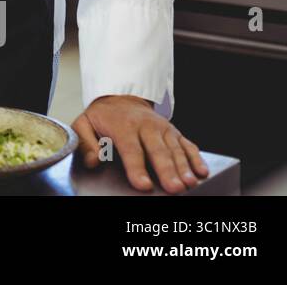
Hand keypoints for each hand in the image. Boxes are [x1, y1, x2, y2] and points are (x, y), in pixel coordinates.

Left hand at [71, 94, 207, 193]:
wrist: (121, 97)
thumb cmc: (103, 117)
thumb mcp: (84, 124)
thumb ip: (85, 142)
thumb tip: (93, 161)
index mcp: (122, 125)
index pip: (131, 149)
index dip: (137, 168)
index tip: (143, 185)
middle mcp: (146, 126)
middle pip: (158, 151)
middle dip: (167, 170)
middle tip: (174, 188)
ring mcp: (163, 129)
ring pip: (175, 149)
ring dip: (184, 167)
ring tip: (189, 183)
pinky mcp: (174, 133)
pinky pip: (188, 145)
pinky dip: (196, 158)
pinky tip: (202, 171)